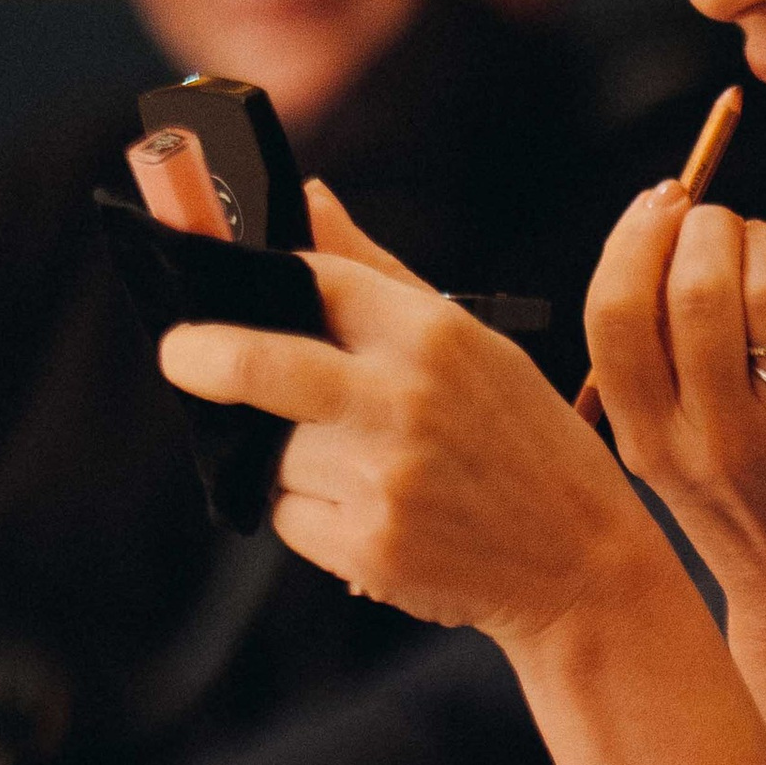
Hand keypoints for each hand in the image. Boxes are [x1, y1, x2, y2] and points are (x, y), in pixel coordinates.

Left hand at [161, 183, 649, 642]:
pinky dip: (311, 514)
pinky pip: (289, 516)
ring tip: (362, 467)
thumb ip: (379, 275)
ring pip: (273, 451)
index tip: (221, 290)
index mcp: (436, 336)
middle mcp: (406, 400)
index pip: (315, 279)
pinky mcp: (367, 547)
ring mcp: (383, 478)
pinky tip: (371, 513)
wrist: (583, 565)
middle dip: (202, 355)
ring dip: (289, 456)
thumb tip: (308, 199)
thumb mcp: (477, 347)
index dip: (261, 277)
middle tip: (182, 356)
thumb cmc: (527, 445)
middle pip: (260, 362)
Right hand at [585, 180, 765, 764]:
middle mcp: (715, 437)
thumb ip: (642, 361)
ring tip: (761, 241)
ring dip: (762, 234)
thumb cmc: (731, 504)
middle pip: (696, 286)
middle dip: (704, 225)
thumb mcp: (657, 450)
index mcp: (648, 439)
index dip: (634, 239)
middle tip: (714, 222)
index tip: (657, 205)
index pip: (617, 314)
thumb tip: (646, 232)